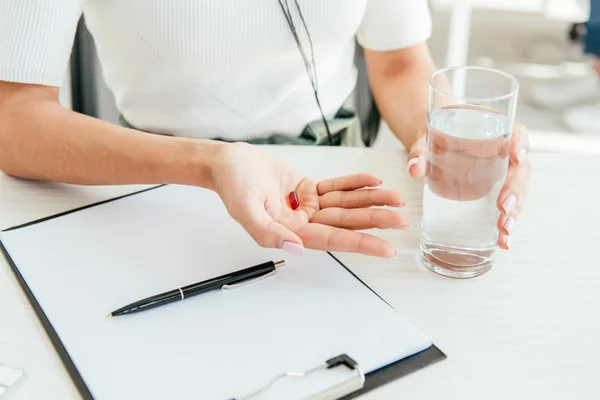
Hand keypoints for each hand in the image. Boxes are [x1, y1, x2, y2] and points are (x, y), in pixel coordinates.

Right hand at [210, 143, 407, 257]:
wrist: (226, 161)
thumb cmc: (232, 183)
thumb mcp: (244, 209)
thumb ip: (268, 232)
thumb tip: (295, 248)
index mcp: (289, 232)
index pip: (332, 239)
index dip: (360, 243)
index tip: (386, 248)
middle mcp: (302, 222)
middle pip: (345, 222)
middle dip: (374, 220)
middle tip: (402, 221)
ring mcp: (306, 205)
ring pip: (345, 204)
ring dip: (371, 201)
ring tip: (397, 199)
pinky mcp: (307, 188)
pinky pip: (335, 187)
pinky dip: (354, 183)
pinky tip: (373, 181)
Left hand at [406, 123, 530, 250]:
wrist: (433, 144)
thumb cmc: (434, 137)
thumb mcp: (425, 141)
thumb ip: (419, 151)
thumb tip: (414, 167)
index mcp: (494, 130)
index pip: (516, 133)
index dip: (521, 144)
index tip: (517, 158)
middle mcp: (505, 151)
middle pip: (521, 169)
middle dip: (516, 190)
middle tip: (505, 207)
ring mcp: (504, 173)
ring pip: (519, 191)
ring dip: (516, 211)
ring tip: (505, 230)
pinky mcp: (498, 191)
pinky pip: (509, 206)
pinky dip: (507, 223)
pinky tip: (504, 241)